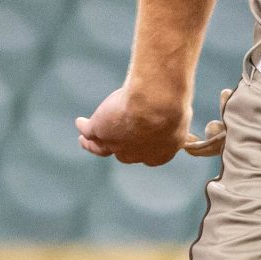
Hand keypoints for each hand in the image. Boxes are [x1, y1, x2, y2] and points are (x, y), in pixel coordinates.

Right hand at [77, 82, 202, 166]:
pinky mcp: (99, 130)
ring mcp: (115, 144)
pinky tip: (80, 122)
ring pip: (100, 147)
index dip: (144, 145)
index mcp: (159, 154)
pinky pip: (87, 131)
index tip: (144, 137)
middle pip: (124, 154)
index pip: (149, 154)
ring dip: (93, 144)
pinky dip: (83, 128)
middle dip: (120, 147)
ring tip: (86, 140)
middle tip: (115, 141)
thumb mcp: (180, 112)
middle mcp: (135, 154)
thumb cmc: (173, 106)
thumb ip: (176, 115)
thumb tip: (179, 107)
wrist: (155, 105)